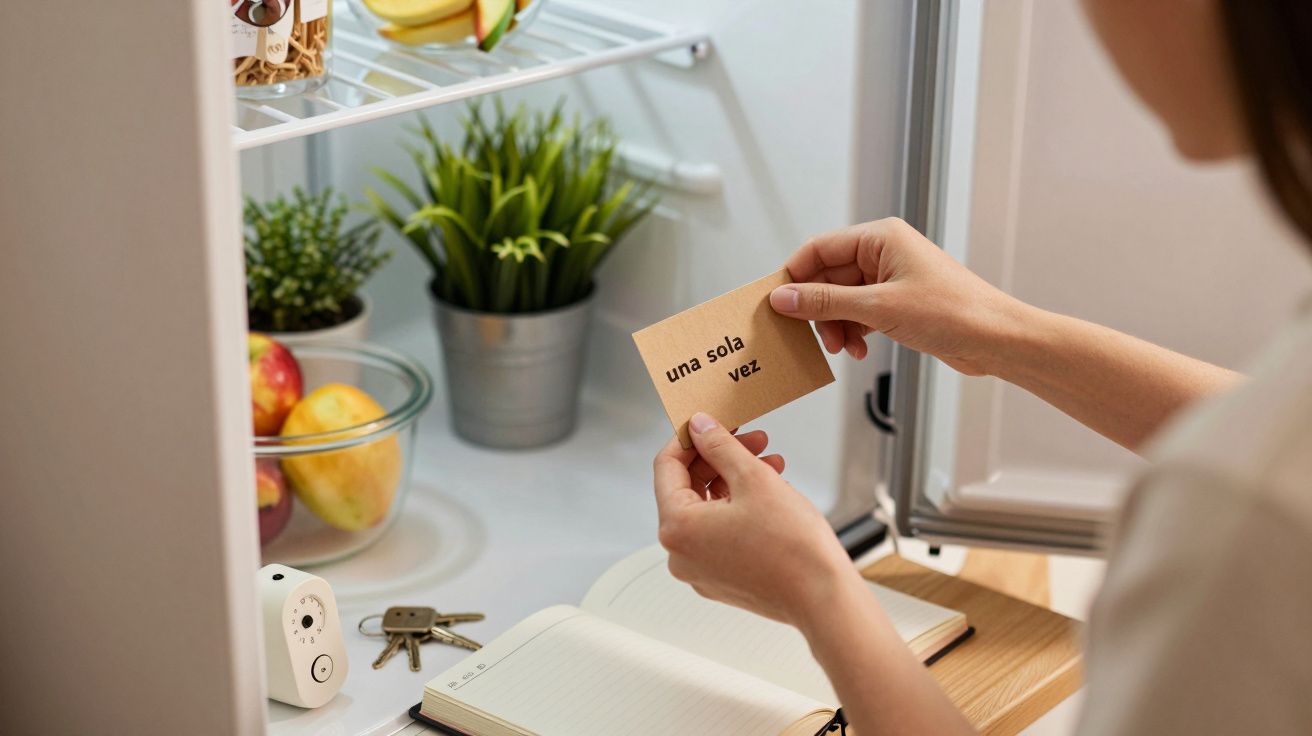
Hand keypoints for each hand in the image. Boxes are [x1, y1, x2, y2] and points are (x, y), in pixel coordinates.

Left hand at [653, 412, 860, 628]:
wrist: (824, 598)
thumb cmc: (792, 548)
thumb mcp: (753, 478)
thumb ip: (720, 446)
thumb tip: (700, 427)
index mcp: (677, 528)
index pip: (667, 467)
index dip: (690, 438)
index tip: (710, 423)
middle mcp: (680, 554)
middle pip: (688, 488)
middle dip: (720, 458)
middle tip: (751, 438)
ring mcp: (700, 570)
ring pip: (707, 509)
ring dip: (735, 480)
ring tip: (770, 463)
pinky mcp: (722, 578)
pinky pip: (720, 533)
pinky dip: (739, 508)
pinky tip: (769, 492)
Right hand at [768, 217, 1027, 375]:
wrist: (995, 339)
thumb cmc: (954, 312)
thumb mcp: (878, 307)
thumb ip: (825, 302)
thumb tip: (784, 298)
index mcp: (880, 237)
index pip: (819, 249)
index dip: (794, 277)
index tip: (777, 304)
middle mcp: (884, 252)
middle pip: (827, 276)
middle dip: (818, 310)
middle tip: (814, 336)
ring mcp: (891, 278)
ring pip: (842, 299)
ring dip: (836, 325)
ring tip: (842, 347)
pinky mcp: (898, 302)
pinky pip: (860, 313)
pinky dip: (854, 331)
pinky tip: (858, 349)